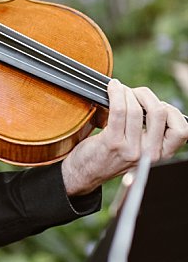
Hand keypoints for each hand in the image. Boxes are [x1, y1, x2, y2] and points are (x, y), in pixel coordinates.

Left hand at [61, 76, 187, 195]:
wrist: (84, 173)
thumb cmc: (112, 155)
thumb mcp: (140, 148)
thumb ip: (153, 132)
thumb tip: (156, 102)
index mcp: (159, 154)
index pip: (181, 130)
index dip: (171, 112)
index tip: (157, 106)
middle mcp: (148, 155)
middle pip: (160, 112)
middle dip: (146, 95)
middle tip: (134, 94)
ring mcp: (130, 150)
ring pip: (138, 109)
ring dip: (129, 93)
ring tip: (121, 91)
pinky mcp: (112, 143)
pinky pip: (119, 110)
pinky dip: (117, 93)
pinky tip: (113, 88)